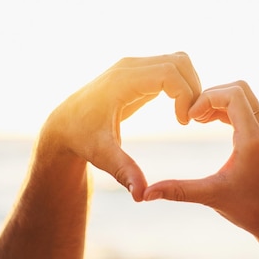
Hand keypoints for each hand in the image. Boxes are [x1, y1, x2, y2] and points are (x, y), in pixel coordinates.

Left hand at [40, 52, 201, 200]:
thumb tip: (141, 196)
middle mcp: (129, 67)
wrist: (64, 124)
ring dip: (190, 86)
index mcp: (121, 82)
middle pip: (179, 62)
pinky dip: (182, 85)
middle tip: (190, 120)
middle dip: (193, 89)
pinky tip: (179, 111)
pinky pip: (171, 68)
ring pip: (178, 61)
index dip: (185, 96)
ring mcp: (134, 66)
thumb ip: (124, 171)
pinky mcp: (139, 72)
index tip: (183, 123)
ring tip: (186, 116)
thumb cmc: (82, 139)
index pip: (169, 74)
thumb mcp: (103, 156)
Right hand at [143, 80, 258, 258]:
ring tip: (198, 119)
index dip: (207, 98)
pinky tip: (210, 124)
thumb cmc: (250, 211)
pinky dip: (228, 110)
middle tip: (193, 115)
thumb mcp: (210, 197)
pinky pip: (248, 110)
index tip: (191, 118)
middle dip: (212, 95)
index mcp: (252, 139)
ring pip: (245, 97)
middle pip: (240, 88)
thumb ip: (177, 190)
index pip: (233, 95)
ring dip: (220, 101)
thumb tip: (146, 194)